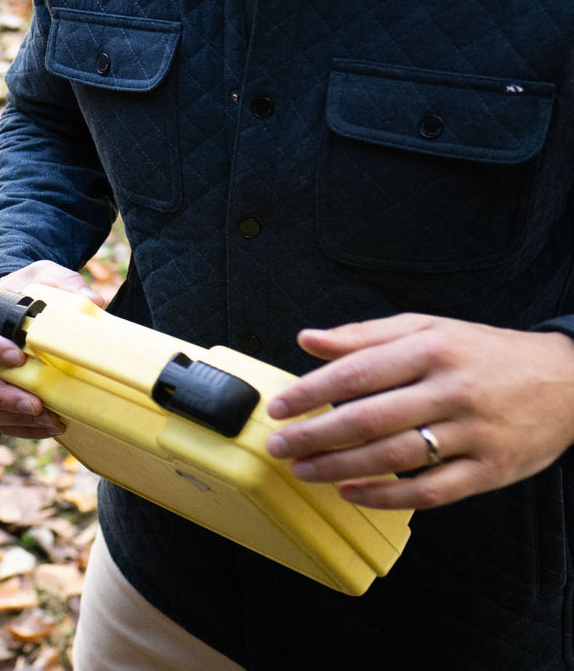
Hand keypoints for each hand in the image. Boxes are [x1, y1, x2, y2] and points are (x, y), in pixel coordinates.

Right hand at [0, 260, 103, 438]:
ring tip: (51, 419)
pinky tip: (50, 426)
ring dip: (15, 418)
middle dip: (0, 397)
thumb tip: (95, 300)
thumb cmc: (27, 288)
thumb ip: (66, 283)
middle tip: (34, 404)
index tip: (18, 357)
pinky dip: (23, 428)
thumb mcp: (45, 275)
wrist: (18, 305)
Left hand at [265, 313, 573, 509]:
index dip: (311, 391)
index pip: (357, 372)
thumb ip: (363, 335)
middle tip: (280, 445)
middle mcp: (451, 390)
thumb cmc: (483, 351)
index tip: (279, 406)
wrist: (566, 382)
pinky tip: (353, 492)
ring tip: (305, 470)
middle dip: (316, 435)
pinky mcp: (491, 471)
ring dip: (342, 468)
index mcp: (431, 349)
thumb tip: (308, 339)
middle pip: (370, 418)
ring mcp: (474, 434)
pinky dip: (388, 496)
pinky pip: (433, 491)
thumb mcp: (426, 328)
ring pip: (396, 457)